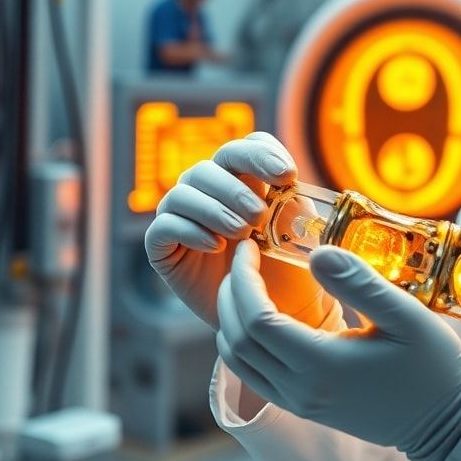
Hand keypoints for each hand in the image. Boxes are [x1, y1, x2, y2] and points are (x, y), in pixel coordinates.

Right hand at [143, 132, 335, 329]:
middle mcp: (210, 191)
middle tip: (260, 215)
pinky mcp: (163, 247)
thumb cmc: (288, 269)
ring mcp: (183, 217)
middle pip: (210, 165)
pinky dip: (189, 230)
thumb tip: (291, 179)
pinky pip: (164, 226)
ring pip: (183, 192)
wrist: (271, 313)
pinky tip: (215, 246)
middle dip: (236, 188)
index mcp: (245, 179)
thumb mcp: (297, 231)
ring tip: (242, 233)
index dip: (262, 154)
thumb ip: (293, 201)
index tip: (287, 176)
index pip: (246, 146)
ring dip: (215, 208)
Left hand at [215, 240, 460, 460]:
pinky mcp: (304, 407)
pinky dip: (244, 342)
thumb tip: (316, 253)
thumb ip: (359, 283)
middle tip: (244, 256)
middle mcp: (301, 390)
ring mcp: (299, 403)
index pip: (256, 320)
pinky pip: (253, 375)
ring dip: (230, 319)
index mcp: (322, 365)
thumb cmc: (431, 366)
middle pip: (237, 340)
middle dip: (230, 294)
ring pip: (238, 362)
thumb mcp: (406, 316)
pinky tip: (262, 315)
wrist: (446, 423)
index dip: (244, 279)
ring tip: (246, 282)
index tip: (250, 246)